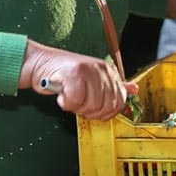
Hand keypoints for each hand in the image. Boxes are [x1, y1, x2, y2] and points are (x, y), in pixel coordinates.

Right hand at [20, 40, 136, 120]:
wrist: (41, 63)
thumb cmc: (66, 74)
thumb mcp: (94, 78)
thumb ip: (113, 85)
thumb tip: (134, 90)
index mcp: (109, 72)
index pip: (120, 101)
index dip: (105, 112)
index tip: (93, 111)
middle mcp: (101, 69)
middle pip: (106, 106)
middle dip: (91, 112)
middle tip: (79, 105)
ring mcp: (88, 70)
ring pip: (91, 105)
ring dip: (77, 108)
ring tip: (70, 98)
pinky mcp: (74, 73)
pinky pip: (75, 100)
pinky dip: (66, 104)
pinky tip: (62, 96)